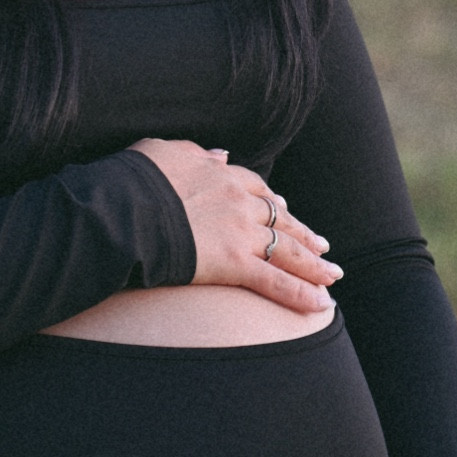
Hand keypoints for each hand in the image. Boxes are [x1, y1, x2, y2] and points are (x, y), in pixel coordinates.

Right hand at [128, 138, 339, 313]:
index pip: (257, 188)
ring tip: (331, 274)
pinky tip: (322, 304)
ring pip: (287, 250)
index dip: (273, 201)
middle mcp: (239, 202)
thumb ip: (196, 154)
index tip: (284, 210)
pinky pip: (275, 282)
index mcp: (222, 176)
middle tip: (321, 246)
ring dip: (313, 264)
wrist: (125, 209)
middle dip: (303, 234)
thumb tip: (220, 155)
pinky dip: (301, 294)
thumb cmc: (135, 179)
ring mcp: (240, 233)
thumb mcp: (164, 151)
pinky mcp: (234, 263)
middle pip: (281, 220)